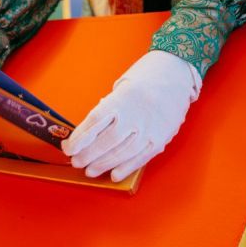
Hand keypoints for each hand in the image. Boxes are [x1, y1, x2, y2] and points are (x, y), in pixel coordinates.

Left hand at [62, 51, 201, 182]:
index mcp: (122, 98)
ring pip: (122, 152)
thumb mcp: (122, 85)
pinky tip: (114, 175)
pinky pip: (142, 157)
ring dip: (104, 164)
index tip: (68, 148)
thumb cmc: (146, 76)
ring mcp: (149, 128)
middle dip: (88, 155)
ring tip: (90, 171)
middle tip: (76, 162)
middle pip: (106, 141)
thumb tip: (92, 131)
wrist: (177, 71)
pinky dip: (127, 168)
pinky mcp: (161, 138)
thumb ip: (109, 107)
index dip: (79, 138)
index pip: (94, 122)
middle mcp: (135, 114)